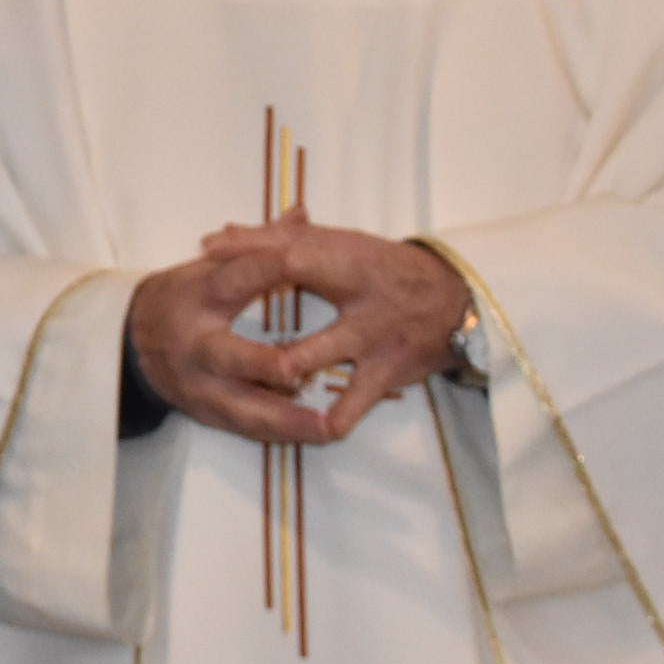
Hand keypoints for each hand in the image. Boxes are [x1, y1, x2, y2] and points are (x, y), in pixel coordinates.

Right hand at [126, 249, 332, 444]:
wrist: (132, 344)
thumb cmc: (183, 298)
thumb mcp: (210, 266)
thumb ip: (260, 246)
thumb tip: (302, 212)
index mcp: (199, 297)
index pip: (233, 279)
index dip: (264, 268)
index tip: (299, 260)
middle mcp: (196, 344)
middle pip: (229, 357)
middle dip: (264, 365)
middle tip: (300, 369)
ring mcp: (199, 384)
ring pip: (243, 406)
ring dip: (285, 418)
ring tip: (327, 426)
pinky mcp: (206, 413)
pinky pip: (246, 428)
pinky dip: (279, 433)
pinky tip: (312, 435)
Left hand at [198, 220, 469, 438]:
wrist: (457, 302)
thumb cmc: (383, 269)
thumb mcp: (340, 247)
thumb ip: (281, 241)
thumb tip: (218, 234)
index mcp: (345, 256)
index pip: (289, 243)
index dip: (248, 245)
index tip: (207, 249)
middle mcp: (356, 292)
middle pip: (301, 278)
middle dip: (252, 280)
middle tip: (214, 313)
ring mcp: (371, 336)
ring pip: (318, 350)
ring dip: (282, 364)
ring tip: (247, 375)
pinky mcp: (386, 371)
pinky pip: (355, 401)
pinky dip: (331, 419)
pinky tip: (304, 429)